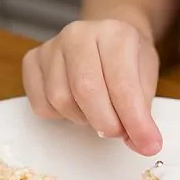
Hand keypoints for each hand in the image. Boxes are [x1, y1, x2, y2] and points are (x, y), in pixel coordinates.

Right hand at [22, 19, 161, 155]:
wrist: (107, 39)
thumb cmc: (127, 61)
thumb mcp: (146, 81)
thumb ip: (143, 113)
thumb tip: (143, 145)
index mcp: (115, 34)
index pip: (122, 85)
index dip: (135, 121)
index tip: (147, 144)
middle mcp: (79, 35)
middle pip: (86, 91)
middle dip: (107, 124)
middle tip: (119, 133)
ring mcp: (52, 46)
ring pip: (61, 100)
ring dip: (84, 119)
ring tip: (99, 112)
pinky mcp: (32, 61)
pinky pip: (41, 104)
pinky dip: (61, 116)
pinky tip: (77, 106)